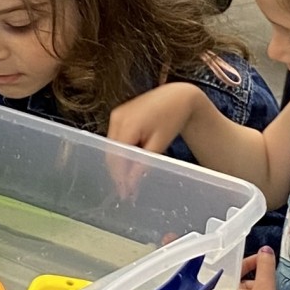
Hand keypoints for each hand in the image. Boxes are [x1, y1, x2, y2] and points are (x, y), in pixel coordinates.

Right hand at [106, 83, 205, 198]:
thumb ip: (144, 163)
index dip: (119, 177)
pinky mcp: (118, 114)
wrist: (177, 96)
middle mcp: (117, 117)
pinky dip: (121, 151)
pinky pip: (115, 138)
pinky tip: (129, 163)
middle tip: (127, 192)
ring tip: (128, 181)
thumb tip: (131, 183)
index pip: (117, 157)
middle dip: (118, 173)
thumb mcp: (160, 143)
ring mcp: (116, 114)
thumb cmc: (172, 118)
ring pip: (112, 147)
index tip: (125, 193)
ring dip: (119, 163)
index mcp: (128, 124)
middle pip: (111, 153)